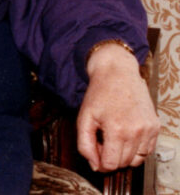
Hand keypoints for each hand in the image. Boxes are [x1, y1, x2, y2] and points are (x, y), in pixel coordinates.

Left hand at [77, 43, 158, 171]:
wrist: (118, 73)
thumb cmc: (99, 94)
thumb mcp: (84, 118)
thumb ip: (85, 145)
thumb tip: (94, 166)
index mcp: (117, 130)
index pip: (112, 164)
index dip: (101, 162)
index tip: (96, 150)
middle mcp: (137, 132)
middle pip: (124, 163)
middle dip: (111, 157)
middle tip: (102, 140)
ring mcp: (149, 129)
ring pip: (137, 160)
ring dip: (124, 155)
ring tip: (114, 137)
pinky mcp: (156, 126)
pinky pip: (147, 150)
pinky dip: (136, 149)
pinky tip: (125, 134)